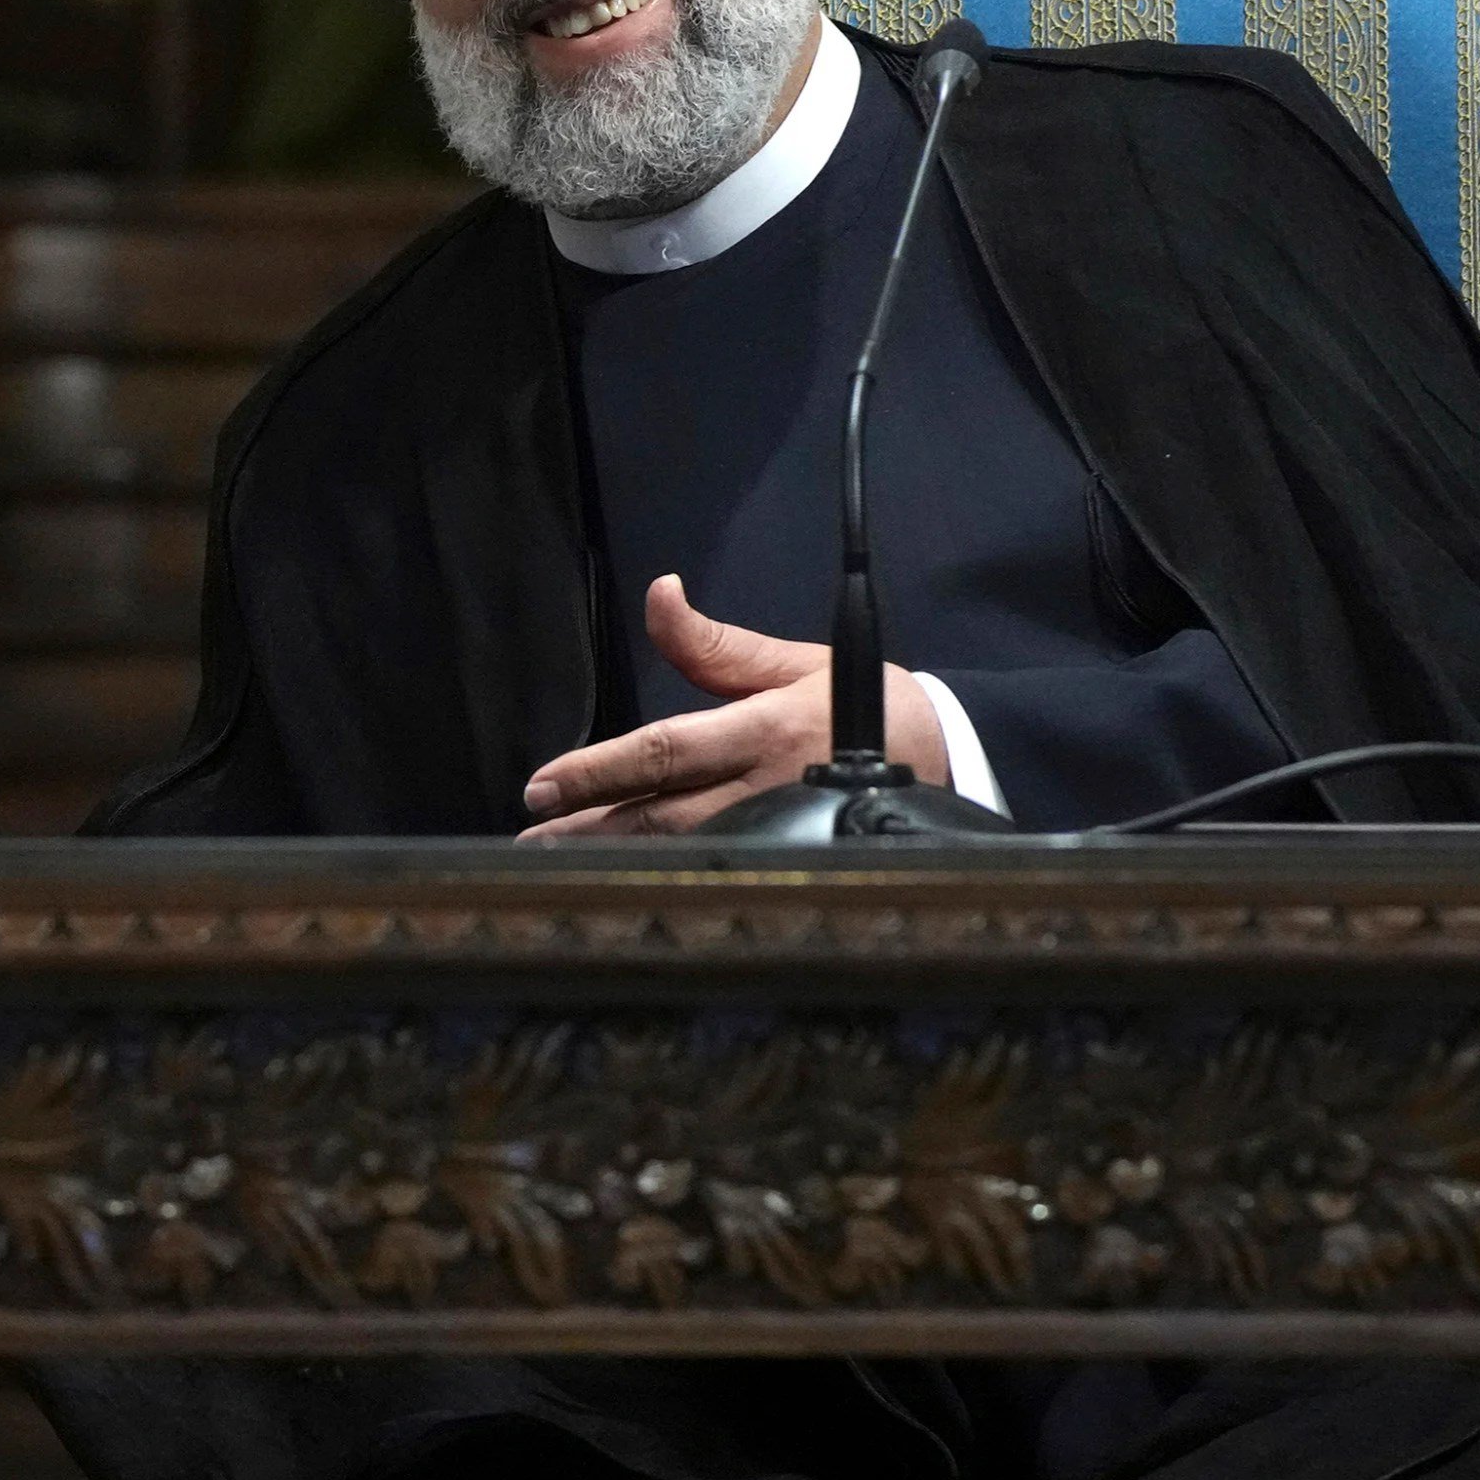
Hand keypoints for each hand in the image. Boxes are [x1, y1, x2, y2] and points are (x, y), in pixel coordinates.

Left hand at [517, 575, 946, 837]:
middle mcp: (765, 789)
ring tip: (555, 865)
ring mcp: (779, 833)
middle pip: (659, 816)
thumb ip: (714, 644)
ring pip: (681, 853)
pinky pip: (717, 872)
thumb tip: (658, 592)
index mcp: (762, 730)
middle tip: (526, 840)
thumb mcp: (791, 661)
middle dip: (587, 828)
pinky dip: (665, 880)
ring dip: (614, 859)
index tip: (541, 786)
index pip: (664, 752)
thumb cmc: (866, 703)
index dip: (598, 771)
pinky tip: (625, 887)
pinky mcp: (794, 861)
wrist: (954, 757)